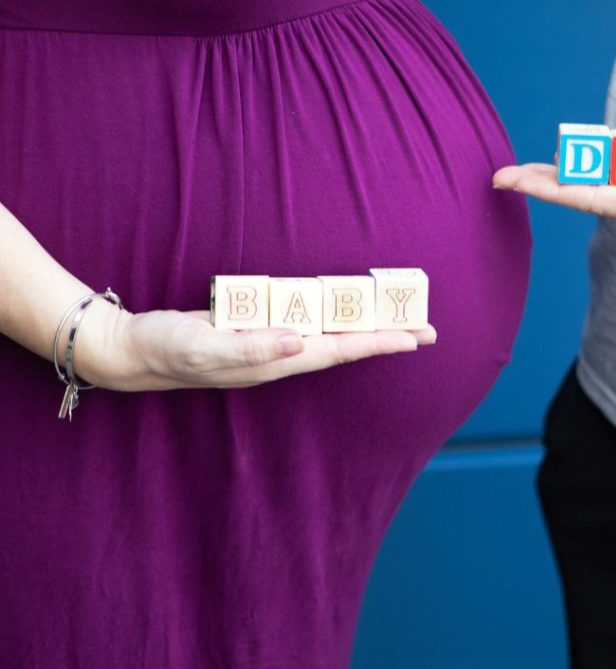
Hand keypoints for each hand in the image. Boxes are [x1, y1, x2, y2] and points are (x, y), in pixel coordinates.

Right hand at [72, 299, 436, 391]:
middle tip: (427, 330)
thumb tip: (300, 343)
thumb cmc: (167, 349)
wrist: (135, 349)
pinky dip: (333, 313)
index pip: (339, 350)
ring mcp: (271, 342)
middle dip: (386, 336)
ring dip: (366, 325)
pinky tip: (347, 308)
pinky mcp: (259, 327)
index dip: (377, 343)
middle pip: (345, 343)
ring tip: (400, 318)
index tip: (414, 339)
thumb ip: (250, 347)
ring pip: (330, 332)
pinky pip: (307, 320)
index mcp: (275, 360)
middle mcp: (281, 354)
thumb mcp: (204, 347)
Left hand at [493, 160, 615, 248]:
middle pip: (584, 187)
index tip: (511, 182)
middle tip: (500, 176)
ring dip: (571, 165)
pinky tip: (588, 149)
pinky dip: (610, 152)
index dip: (547, 189)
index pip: (587, 198)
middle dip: (543, 180)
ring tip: (531, 162)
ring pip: (605, 171)